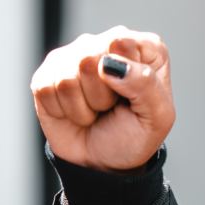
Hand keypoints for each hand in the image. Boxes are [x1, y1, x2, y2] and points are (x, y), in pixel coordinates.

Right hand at [31, 27, 174, 171]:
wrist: (106, 162)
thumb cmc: (135, 134)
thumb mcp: (158, 117)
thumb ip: (145, 83)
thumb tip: (109, 63)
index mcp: (141, 46)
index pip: (122, 42)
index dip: (126, 76)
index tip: (133, 95)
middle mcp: (105, 42)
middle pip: (89, 58)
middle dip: (102, 95)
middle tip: (112, 106)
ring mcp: (72, 56)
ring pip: (66, 78)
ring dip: (83, 107)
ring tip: (95, 110)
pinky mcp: (46, 74)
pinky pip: (46, 90)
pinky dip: (62, 111)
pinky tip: (75, 112)